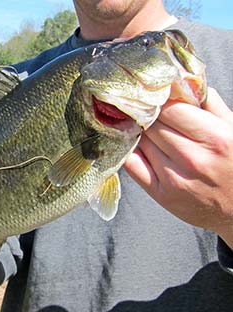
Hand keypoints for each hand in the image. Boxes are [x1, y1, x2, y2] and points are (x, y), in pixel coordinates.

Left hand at [124, 87, 232, 247]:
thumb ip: (212, 107)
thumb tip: (188, 84)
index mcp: (215, 139)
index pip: (170, 109)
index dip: (160, 101)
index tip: (156, 96)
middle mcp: (192, 159)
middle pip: (152, 125)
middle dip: (147, 115)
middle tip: (145, 109)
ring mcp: (174, 178)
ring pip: (141, 142)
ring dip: (138, 131)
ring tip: (140, 126)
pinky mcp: (161, 194)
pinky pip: (132, 165)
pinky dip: (129, 150)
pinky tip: (133, 144)